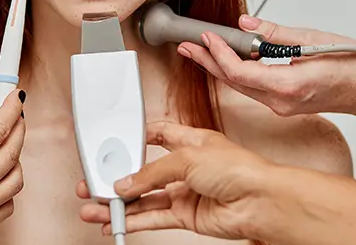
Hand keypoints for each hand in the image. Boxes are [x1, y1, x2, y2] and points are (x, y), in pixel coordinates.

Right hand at [77, 120, 272, 240]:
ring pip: (145, 198)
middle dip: (119, 177)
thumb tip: (126, 182)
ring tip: (95, 207)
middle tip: (95, 181)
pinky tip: (116, 222)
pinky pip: (153, 217)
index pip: (157, 135)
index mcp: (190, 140)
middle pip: (144, 171)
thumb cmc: (239, 168)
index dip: (136, 138)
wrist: (260, 202)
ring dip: (120, 203)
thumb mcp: (187, 157)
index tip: (114, 143)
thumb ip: (152, 171)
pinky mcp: (187, 216)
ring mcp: (186, 192)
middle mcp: (187, 166)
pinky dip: (134, 220)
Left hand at [179, 15, 355, 116]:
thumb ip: (273, 33)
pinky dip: (237, 72)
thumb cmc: (353, 65)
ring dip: (218, 67)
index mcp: (286, 86)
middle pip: (232, 81)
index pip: (238, 71)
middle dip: (207, 61)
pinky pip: (252, 88)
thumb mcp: (311, 40)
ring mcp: (281, 105)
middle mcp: (280, 101)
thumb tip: (245, 22)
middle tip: (185, 45)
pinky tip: (228, 58)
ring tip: (198, 50)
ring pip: (240, 86)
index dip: (218, 53)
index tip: (206, 35)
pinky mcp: (284, 102)